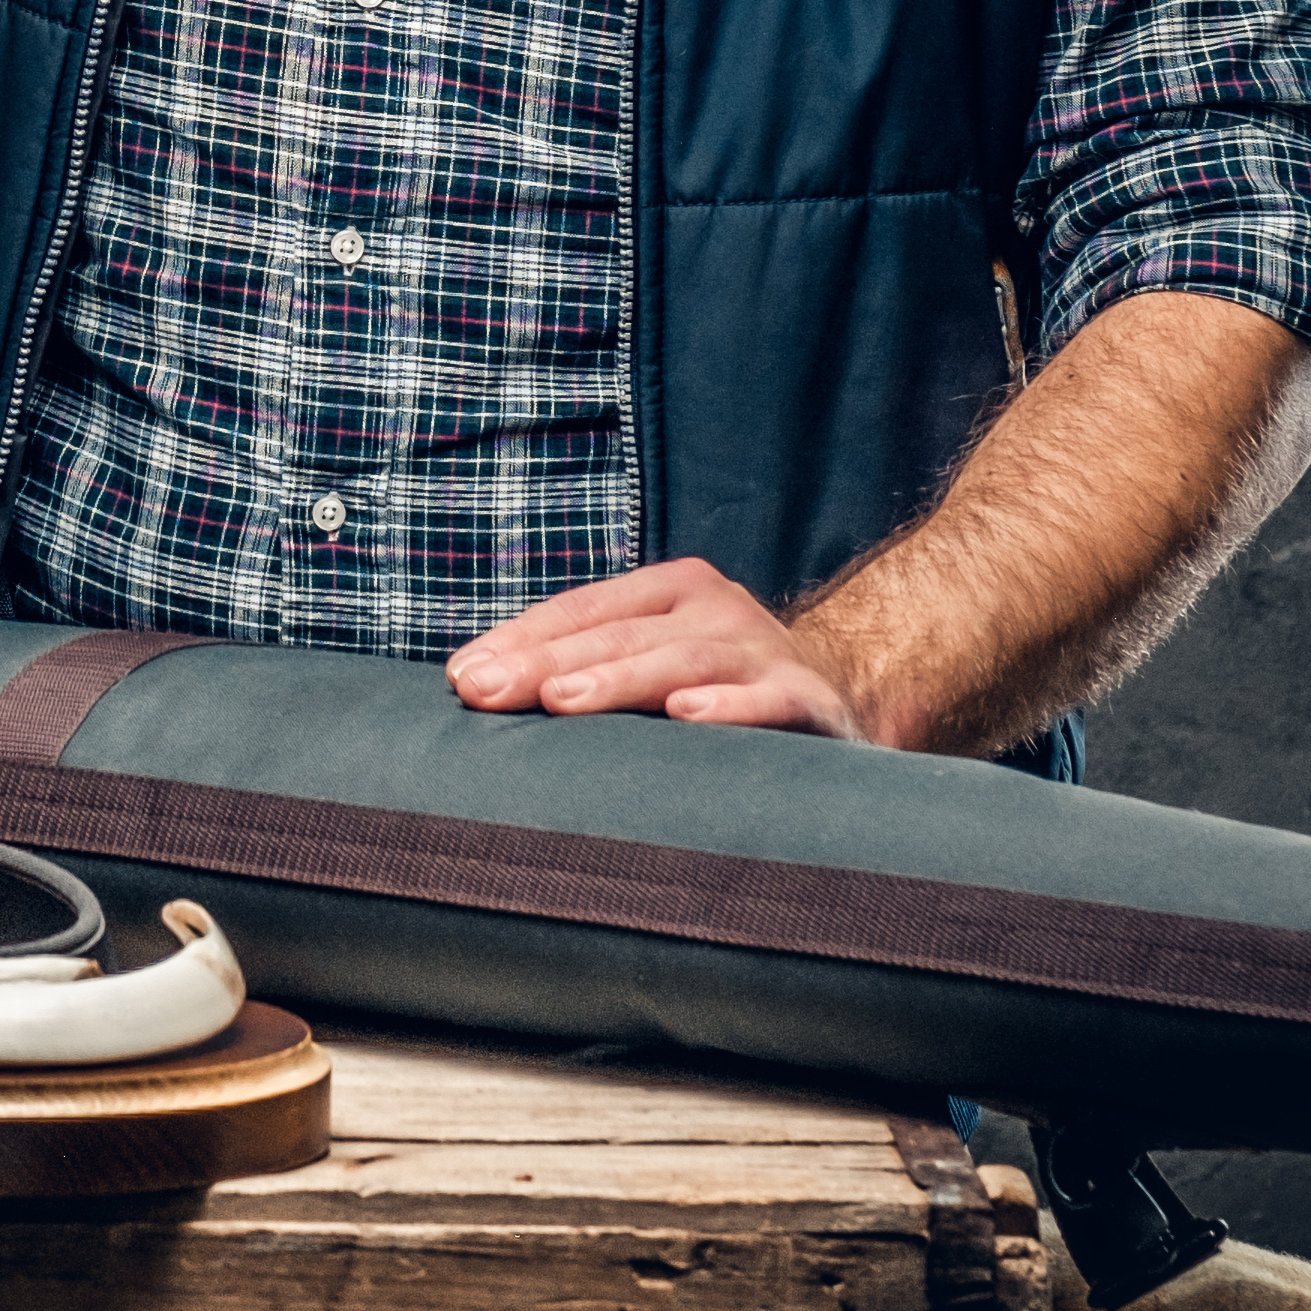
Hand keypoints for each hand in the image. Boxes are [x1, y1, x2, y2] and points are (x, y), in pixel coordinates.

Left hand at [445, 557, 868, 736]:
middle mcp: (715, 610)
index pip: (581, 611)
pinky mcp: (811, 703)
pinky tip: (687, 718)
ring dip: (619, 680)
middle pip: (619, 635)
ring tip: (564, 700)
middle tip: (487, 692)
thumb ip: (584, 670)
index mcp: (670, 593)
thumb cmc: (723, 691)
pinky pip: (770, 703)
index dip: (520, 640)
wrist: (849, 704)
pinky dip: (729, 709)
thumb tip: (474, 690)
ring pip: (683, 661)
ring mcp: (763, 652)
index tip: (462, 678)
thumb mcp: (655, 667)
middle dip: (545, 662)